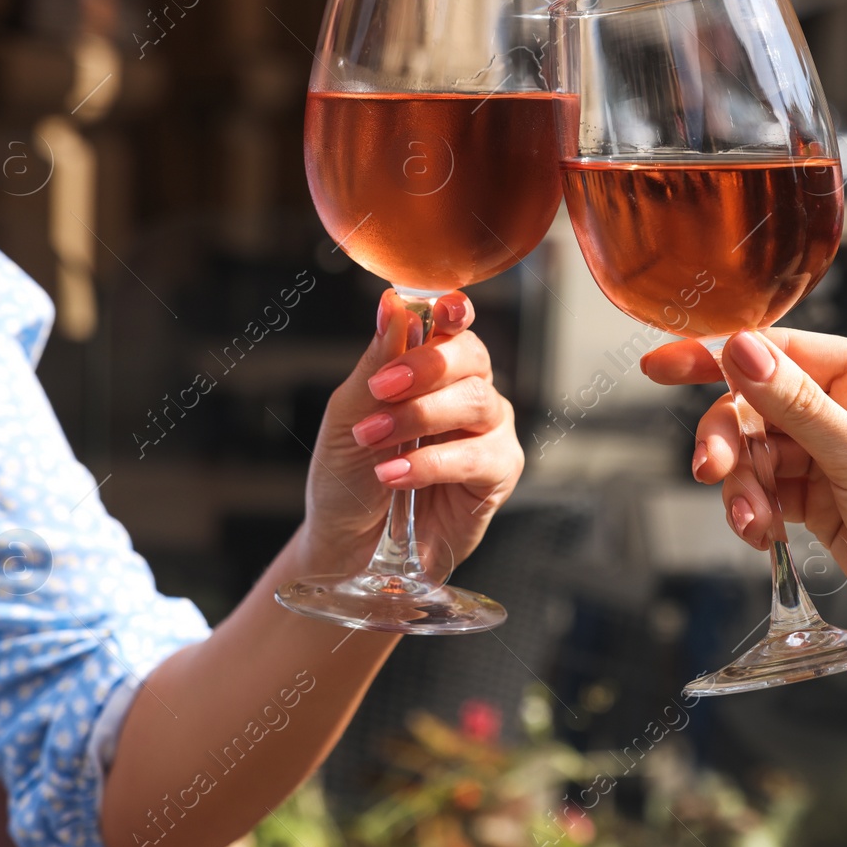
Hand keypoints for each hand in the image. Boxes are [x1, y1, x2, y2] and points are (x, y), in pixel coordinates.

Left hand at [300, 290, 522, 577]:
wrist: (348, 542)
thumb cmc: (349, 475)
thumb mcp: (349, 412)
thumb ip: (377, 361)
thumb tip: (392, 303)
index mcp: (433, 368)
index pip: (453, 326)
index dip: (454, 311)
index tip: (443, 307)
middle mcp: (468, 392)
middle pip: (472, 357)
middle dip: (426, 367)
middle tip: (381, 389)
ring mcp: (488, 432)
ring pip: (478, 401)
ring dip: (419, 417)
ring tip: (372, 439)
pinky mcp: (498, 474)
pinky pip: (478, 456)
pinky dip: (432, 463)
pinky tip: (394, 474)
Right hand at [641, 330, 846, 650]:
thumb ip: (795, 404)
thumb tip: (738, 347)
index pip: (781, 350)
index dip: (718, 356)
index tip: (659, 365)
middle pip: (757, 405)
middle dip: (729, 440)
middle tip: (710, 473)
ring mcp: (837, 454)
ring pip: (756, 454)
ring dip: (743, 488)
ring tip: (752, 526)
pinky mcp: (825, 499)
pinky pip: (769, 492)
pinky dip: (757, 513)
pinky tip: (764, 538)